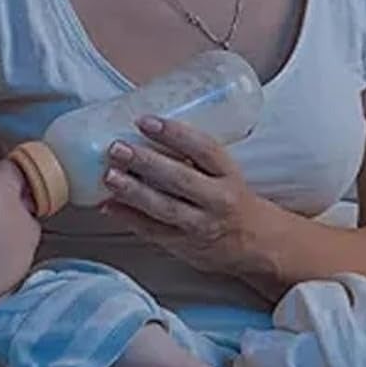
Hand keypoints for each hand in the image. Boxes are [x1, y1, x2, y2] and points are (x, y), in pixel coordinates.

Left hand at [99, 115, 277, 281]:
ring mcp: (201, 224)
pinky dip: (128, 218)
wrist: (257, 244)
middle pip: (180, 178)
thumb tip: (142, 135)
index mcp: (228, 174)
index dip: (175, 133)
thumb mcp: (224, 174)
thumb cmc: (231, 200)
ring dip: (133, 191)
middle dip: (146, 162)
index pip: (204, 149)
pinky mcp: (184, 245)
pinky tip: (108, 205)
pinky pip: (153, 231)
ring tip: (109, 176)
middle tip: (117, 148)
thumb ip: (192, 158)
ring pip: (165, 207)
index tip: (146, 121)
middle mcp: (218, 199)